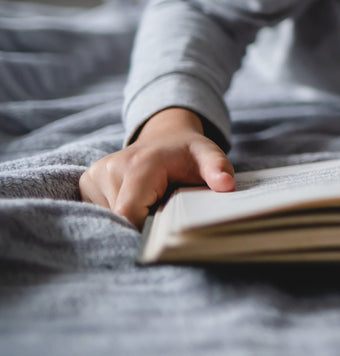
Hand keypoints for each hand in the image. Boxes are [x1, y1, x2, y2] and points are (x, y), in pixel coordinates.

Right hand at [78, 107, 234, 228]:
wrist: (165, 136)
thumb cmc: (188, 152)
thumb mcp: (208, 155)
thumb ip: (218, 168)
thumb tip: (226, 186)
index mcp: (140, 164)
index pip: (130, 212)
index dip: (145, 228)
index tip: (164, 228)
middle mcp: (111, 167)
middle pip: (119, 218)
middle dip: (140, 224)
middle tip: (162, 213)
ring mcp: (95, 174)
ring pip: (108, 217)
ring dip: (130, 219)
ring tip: (150, 203)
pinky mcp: (87, 181)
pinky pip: (100, 211)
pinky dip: (118, 214)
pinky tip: (137, 201)